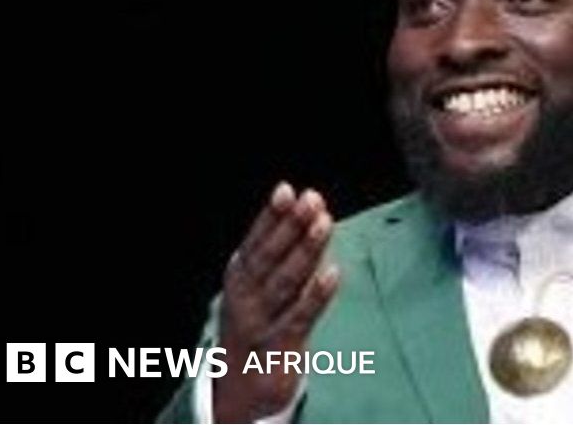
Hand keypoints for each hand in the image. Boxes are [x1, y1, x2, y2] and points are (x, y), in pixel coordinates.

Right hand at [213, 183, 339, 422]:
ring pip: (286, 282)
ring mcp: (261, 322)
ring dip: (306, 251)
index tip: (286, 190)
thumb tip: (312, 209)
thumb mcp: (258, 283)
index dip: (271, 215)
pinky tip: (333, 272)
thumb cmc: (258, 319)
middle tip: (312, 200)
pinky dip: (317, 295)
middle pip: (270, 258)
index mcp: (239, 276)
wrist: (241, 383)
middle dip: (291, 227)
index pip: (256, 240)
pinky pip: (301, 317)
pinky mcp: (282, 345)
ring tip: (324, 223)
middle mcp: (245, 296)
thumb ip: (282, 250)